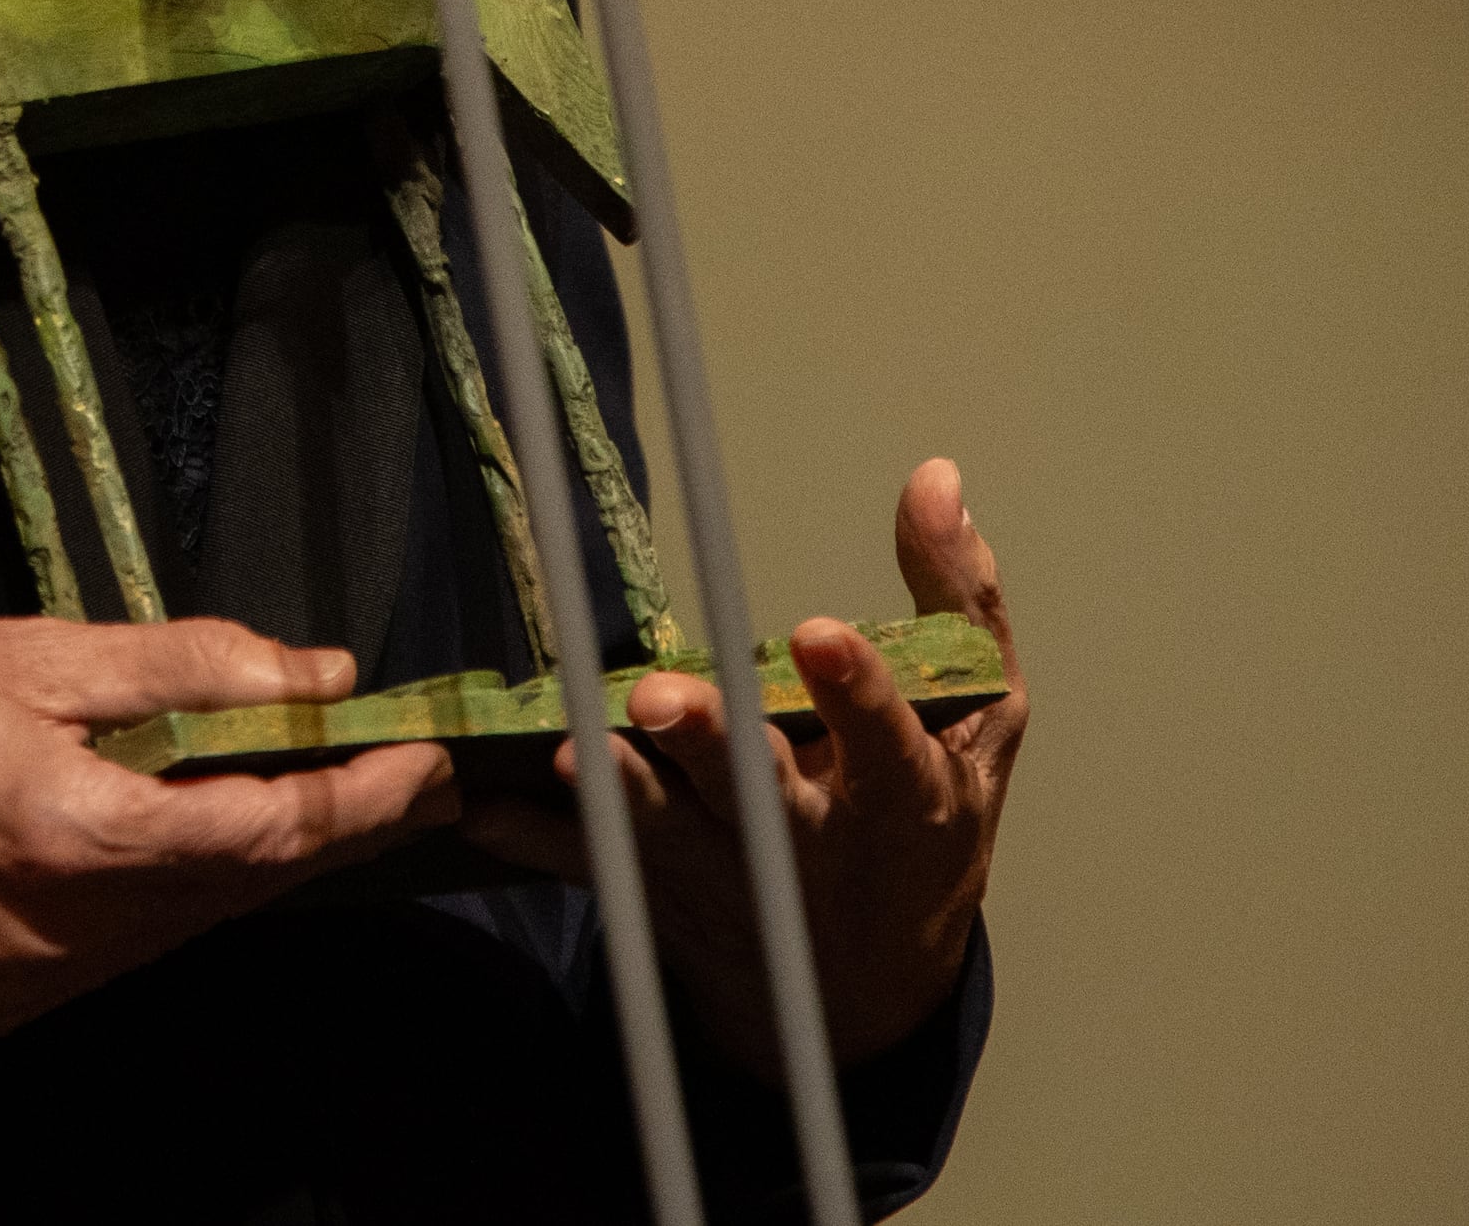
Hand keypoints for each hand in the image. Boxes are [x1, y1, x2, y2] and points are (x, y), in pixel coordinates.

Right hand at [0, 603, 458, 1032]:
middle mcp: (60, 935)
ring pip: (184, 926)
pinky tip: (174, 833)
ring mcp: (25, 982)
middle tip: (390, 769)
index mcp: (74, 837)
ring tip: (293, 786)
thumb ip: (184, 668)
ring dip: (246, 861)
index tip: (425, 761)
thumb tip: (311, 671)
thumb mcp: (30, 648)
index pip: (269, 833)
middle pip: (238, 891)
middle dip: (321, 828)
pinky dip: (164, 893)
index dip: (362, 797)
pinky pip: (119, 948)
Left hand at [465, 457, 1024, 1079]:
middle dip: (711, 747)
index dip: (856, 690)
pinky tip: (489, 807)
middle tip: (663, 700)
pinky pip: (595, 868)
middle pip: (759, 794)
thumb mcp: (979, 723)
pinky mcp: (665, 894)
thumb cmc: (922, 830)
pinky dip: (542, 841)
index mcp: (901, 795)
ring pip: (670, 831)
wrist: (867, 990)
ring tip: (579, 753)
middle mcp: (812, 842)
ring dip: (622, 793)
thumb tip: (933, 477)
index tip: (818, 635)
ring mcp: (731, 873)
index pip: (886, 739)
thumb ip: (959, 599)